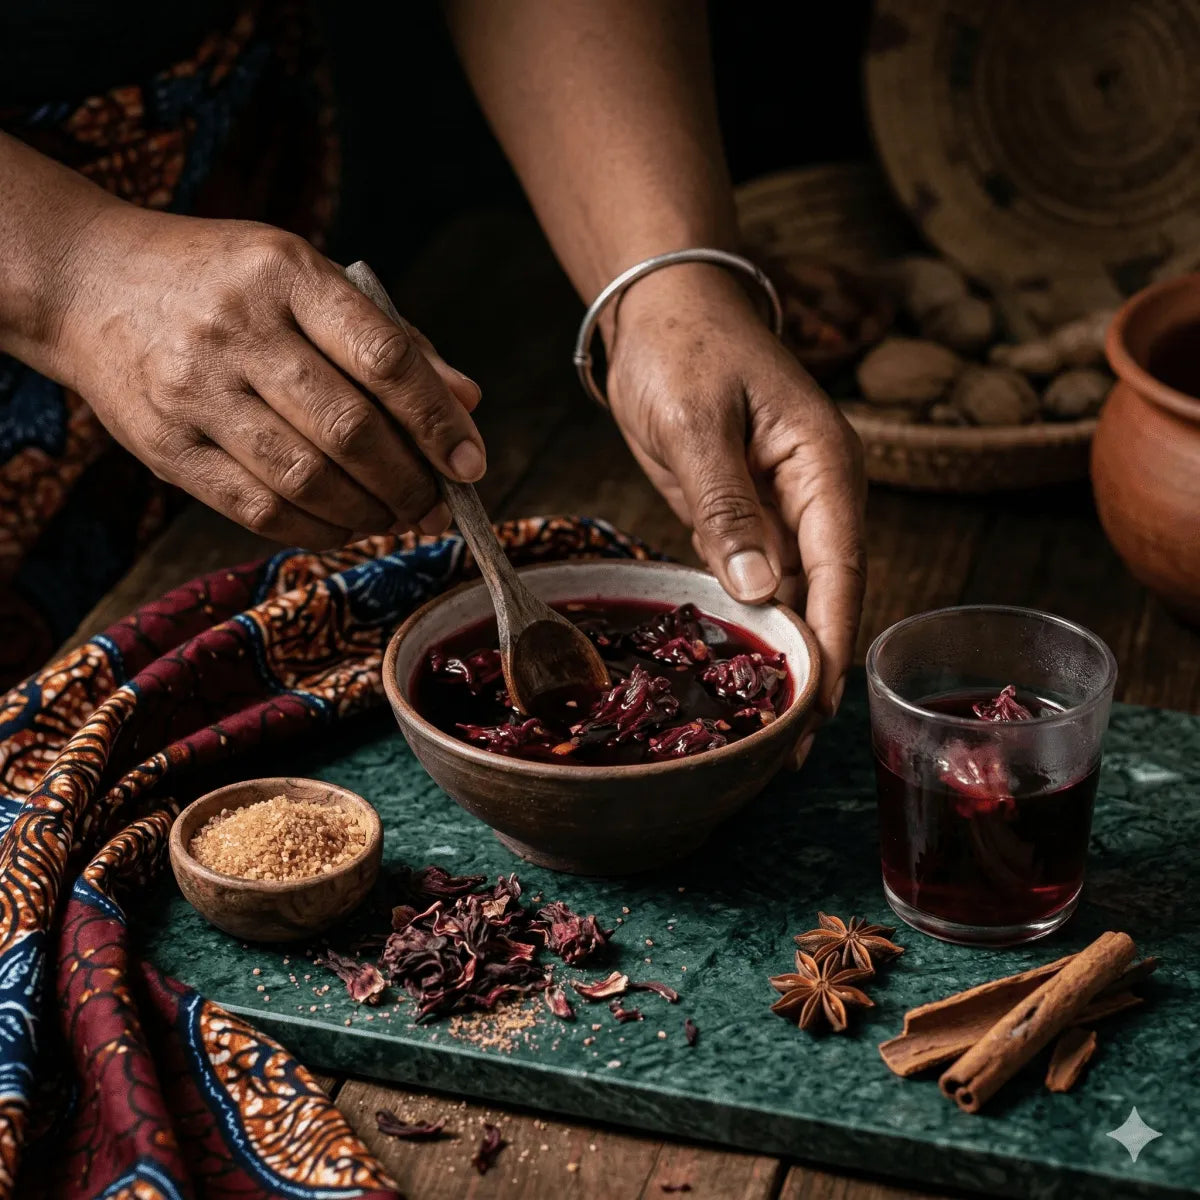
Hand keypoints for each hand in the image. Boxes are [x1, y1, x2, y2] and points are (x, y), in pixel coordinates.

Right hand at [53, 208, 486, 546]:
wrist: (90, 284)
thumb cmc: (225, 283)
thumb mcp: (307, 279)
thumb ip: (389, 339)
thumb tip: (468, 401)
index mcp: (286, 274)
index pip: (384, 357)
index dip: (437, 419)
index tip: (471, 461)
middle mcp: (237, 329)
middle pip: (350, 430)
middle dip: (411, 481)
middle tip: (437, 503)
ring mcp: (195, 390)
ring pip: (306, 478)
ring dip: (370, 513)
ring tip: (398, 516)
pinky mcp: (166, 446)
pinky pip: (258, 510)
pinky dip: (318, 528)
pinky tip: (345, 523)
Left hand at [605, 264, 866, 747]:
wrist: (663, 311)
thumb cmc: (684, 349)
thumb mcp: (696, 423)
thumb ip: (725, 506)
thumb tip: (759, 591)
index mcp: (824, 466)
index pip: (839, 569)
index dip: (830, 641)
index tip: (818, 707)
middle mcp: (817, 495)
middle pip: (826, 596)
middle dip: (811, 668)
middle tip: (788, 746)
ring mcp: (784, 510)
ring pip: (793, 598)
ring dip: (781, 657)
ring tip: (766, 731)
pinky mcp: (750, 519)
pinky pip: (756, 582)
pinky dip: (750, 627)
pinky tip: (738, 674)